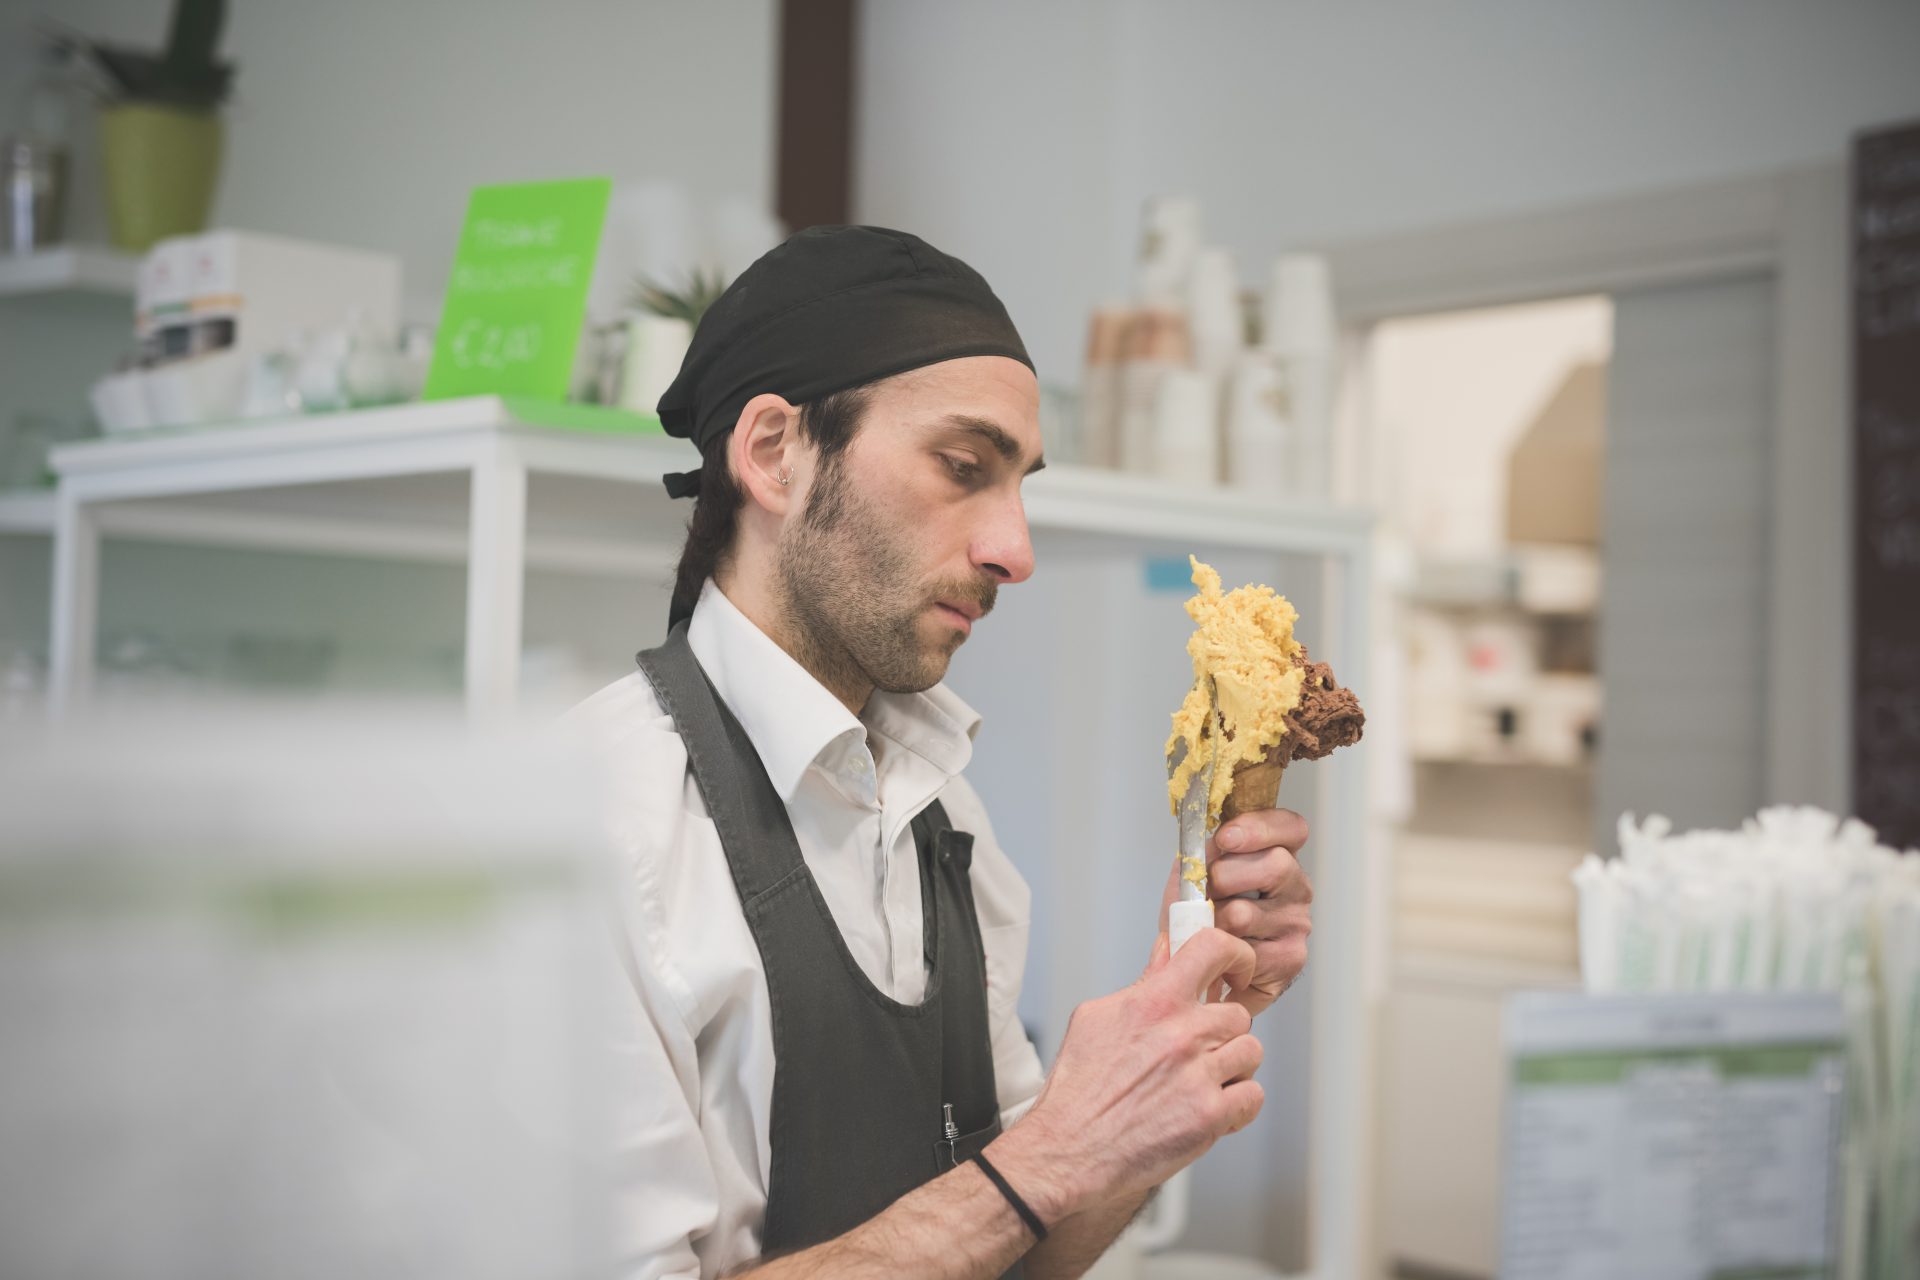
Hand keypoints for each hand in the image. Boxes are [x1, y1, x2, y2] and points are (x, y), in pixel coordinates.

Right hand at [987, 928, 1264, 1217]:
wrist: (1069, 1149)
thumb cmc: (1078, 1089)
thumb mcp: (1097, 1019)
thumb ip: (1142, 984)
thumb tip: (1166, 952)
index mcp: (1154, 1002)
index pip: (1212, 948)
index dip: (1235, 955)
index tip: (1236, 969)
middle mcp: (1181, 1034)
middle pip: (1237, 1015)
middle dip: (1222, 1032)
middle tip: (1200, 1051)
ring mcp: (1198, 1076)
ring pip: (1250, 1053)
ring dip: (1232, 1068)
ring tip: (1203, 1082)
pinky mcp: (1209, 1117)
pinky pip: (1252, 1096)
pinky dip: (1238, 1104)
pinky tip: (1211, 1108)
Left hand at [1157, 808, 1312, 1017]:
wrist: (1199, 964)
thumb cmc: (1200, 914)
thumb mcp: (1193, 874)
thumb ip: (1201, 855)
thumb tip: (1204, 853)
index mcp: (1277, 856)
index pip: (1290, 828)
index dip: (1261, 827)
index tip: (1225, 838)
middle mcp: (1296, 886)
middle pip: (1274, 865)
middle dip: (1224, 878)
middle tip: (1203, 895)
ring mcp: (1297, 922)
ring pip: (1246, 913)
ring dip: (1212, 922)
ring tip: (1205, 928)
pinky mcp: (1290, 958)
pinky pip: (1245, 952)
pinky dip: (1221, 954)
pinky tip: (1221, 954)